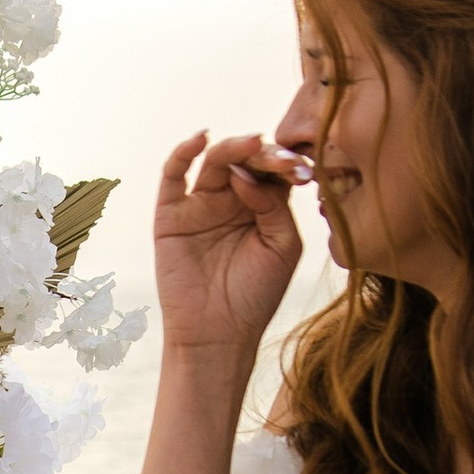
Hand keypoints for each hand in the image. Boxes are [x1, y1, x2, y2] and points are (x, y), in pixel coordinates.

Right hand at [152, 130, 306, 359]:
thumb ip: (274, 205)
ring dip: (234, 148)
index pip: (274, 170)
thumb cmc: (256, 294)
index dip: (287, 163)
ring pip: (214, 161)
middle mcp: (232, 199)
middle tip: (280, 159)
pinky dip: (182, 153)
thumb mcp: (282, 246)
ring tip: (252, 146)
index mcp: (263, 206)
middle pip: (246, 160)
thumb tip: (247, 173)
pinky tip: (200, 139)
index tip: (302, 170)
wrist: (218, 334)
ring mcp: (200, 204)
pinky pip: (173, 175)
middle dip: (264, 154)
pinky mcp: (171, 214)